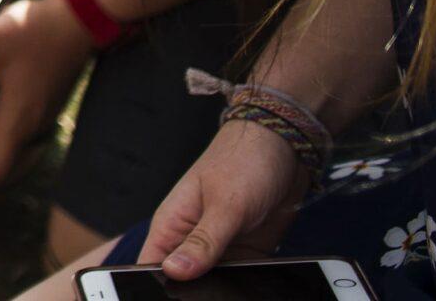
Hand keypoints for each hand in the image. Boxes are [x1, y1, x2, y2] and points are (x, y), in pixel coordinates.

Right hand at [137, 119, 308, 279]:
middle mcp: (191, 239)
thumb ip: (202, 243)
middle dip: (193, 292)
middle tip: (211, 296)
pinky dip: (247, 285)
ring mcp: (220, 247)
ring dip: (222, 290)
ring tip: (234, 293)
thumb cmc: (244, 162)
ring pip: (213, 283)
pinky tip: (255, 288)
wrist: (285, 149)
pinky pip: (241, 279)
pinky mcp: (245, 252)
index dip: (151, 286)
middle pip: (182, 280)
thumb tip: (173, 271)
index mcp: (172, 224)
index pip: (150, 265)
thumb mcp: (224, 206)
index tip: (169, 299)